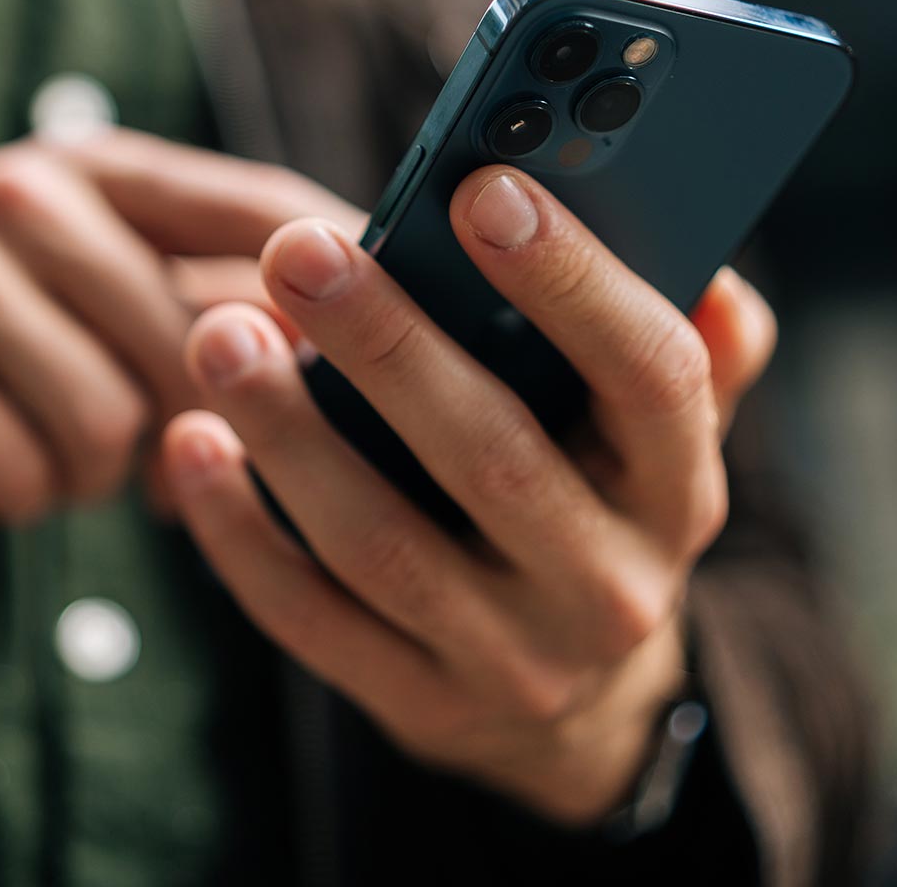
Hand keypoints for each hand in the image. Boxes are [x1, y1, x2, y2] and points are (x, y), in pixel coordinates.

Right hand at [0, 130, 357, 522]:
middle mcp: (31, 187)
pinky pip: (24, 469)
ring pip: (112, 421)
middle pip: (197, 344)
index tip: (408, 349)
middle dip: (192, 427)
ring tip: (62, 449)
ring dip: (97, 473)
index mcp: (104, 165)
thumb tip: (362, 357)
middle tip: (160, 455)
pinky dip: (24, 493)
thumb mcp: (88, 269)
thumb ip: (205, 294)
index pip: (266, 208)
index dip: (347, 281)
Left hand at [158, 166, 775, 822]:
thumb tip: (704, 262)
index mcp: (678, 489)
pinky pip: (310, 617)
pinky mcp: (417, 705)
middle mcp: (609, 586)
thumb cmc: (597, 507)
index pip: (649, 376)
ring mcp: (510, 661)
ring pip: (382, 542)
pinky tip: (192, 442)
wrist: (576, 708)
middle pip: (493, 455)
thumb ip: (691, 347)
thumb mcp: (660, 437)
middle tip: (298, 251)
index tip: (481, 189)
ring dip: (290, 433)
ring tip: (220, 334)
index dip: (571, 281)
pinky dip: (242, 530)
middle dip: (387, 345)